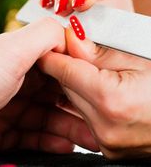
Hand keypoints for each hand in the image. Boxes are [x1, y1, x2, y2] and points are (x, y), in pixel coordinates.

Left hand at [0, 18, 96, 165]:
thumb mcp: (9, 51)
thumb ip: (43, 36)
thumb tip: (71, 29)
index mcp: (17, 56)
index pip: (56, 63)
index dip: (77, 75)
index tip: (97, 87)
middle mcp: (14, 80)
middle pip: (54, 93)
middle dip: (77, 105)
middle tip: (99, 120)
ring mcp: (7, 107)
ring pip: (46, 117)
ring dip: (68, 127)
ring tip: (88, 138)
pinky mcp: (0, 133)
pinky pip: (32, 137)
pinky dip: (49, 141)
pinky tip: (64, 146)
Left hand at [40, 27, 150, 158]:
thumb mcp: (140, 59)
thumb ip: (101, 51)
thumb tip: (72, 37)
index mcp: (111, 100)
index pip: (64, 70)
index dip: (53, 51)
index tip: (48, 39)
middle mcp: (106, 128)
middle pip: (66, 87)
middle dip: (66, 65)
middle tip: (72, 46)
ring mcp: (109, 144)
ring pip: (75, 103)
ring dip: (76, 83)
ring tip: (92, 67)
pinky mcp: (112, 151)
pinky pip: (87, 119)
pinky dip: (88, 102)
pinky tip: (100, 87)